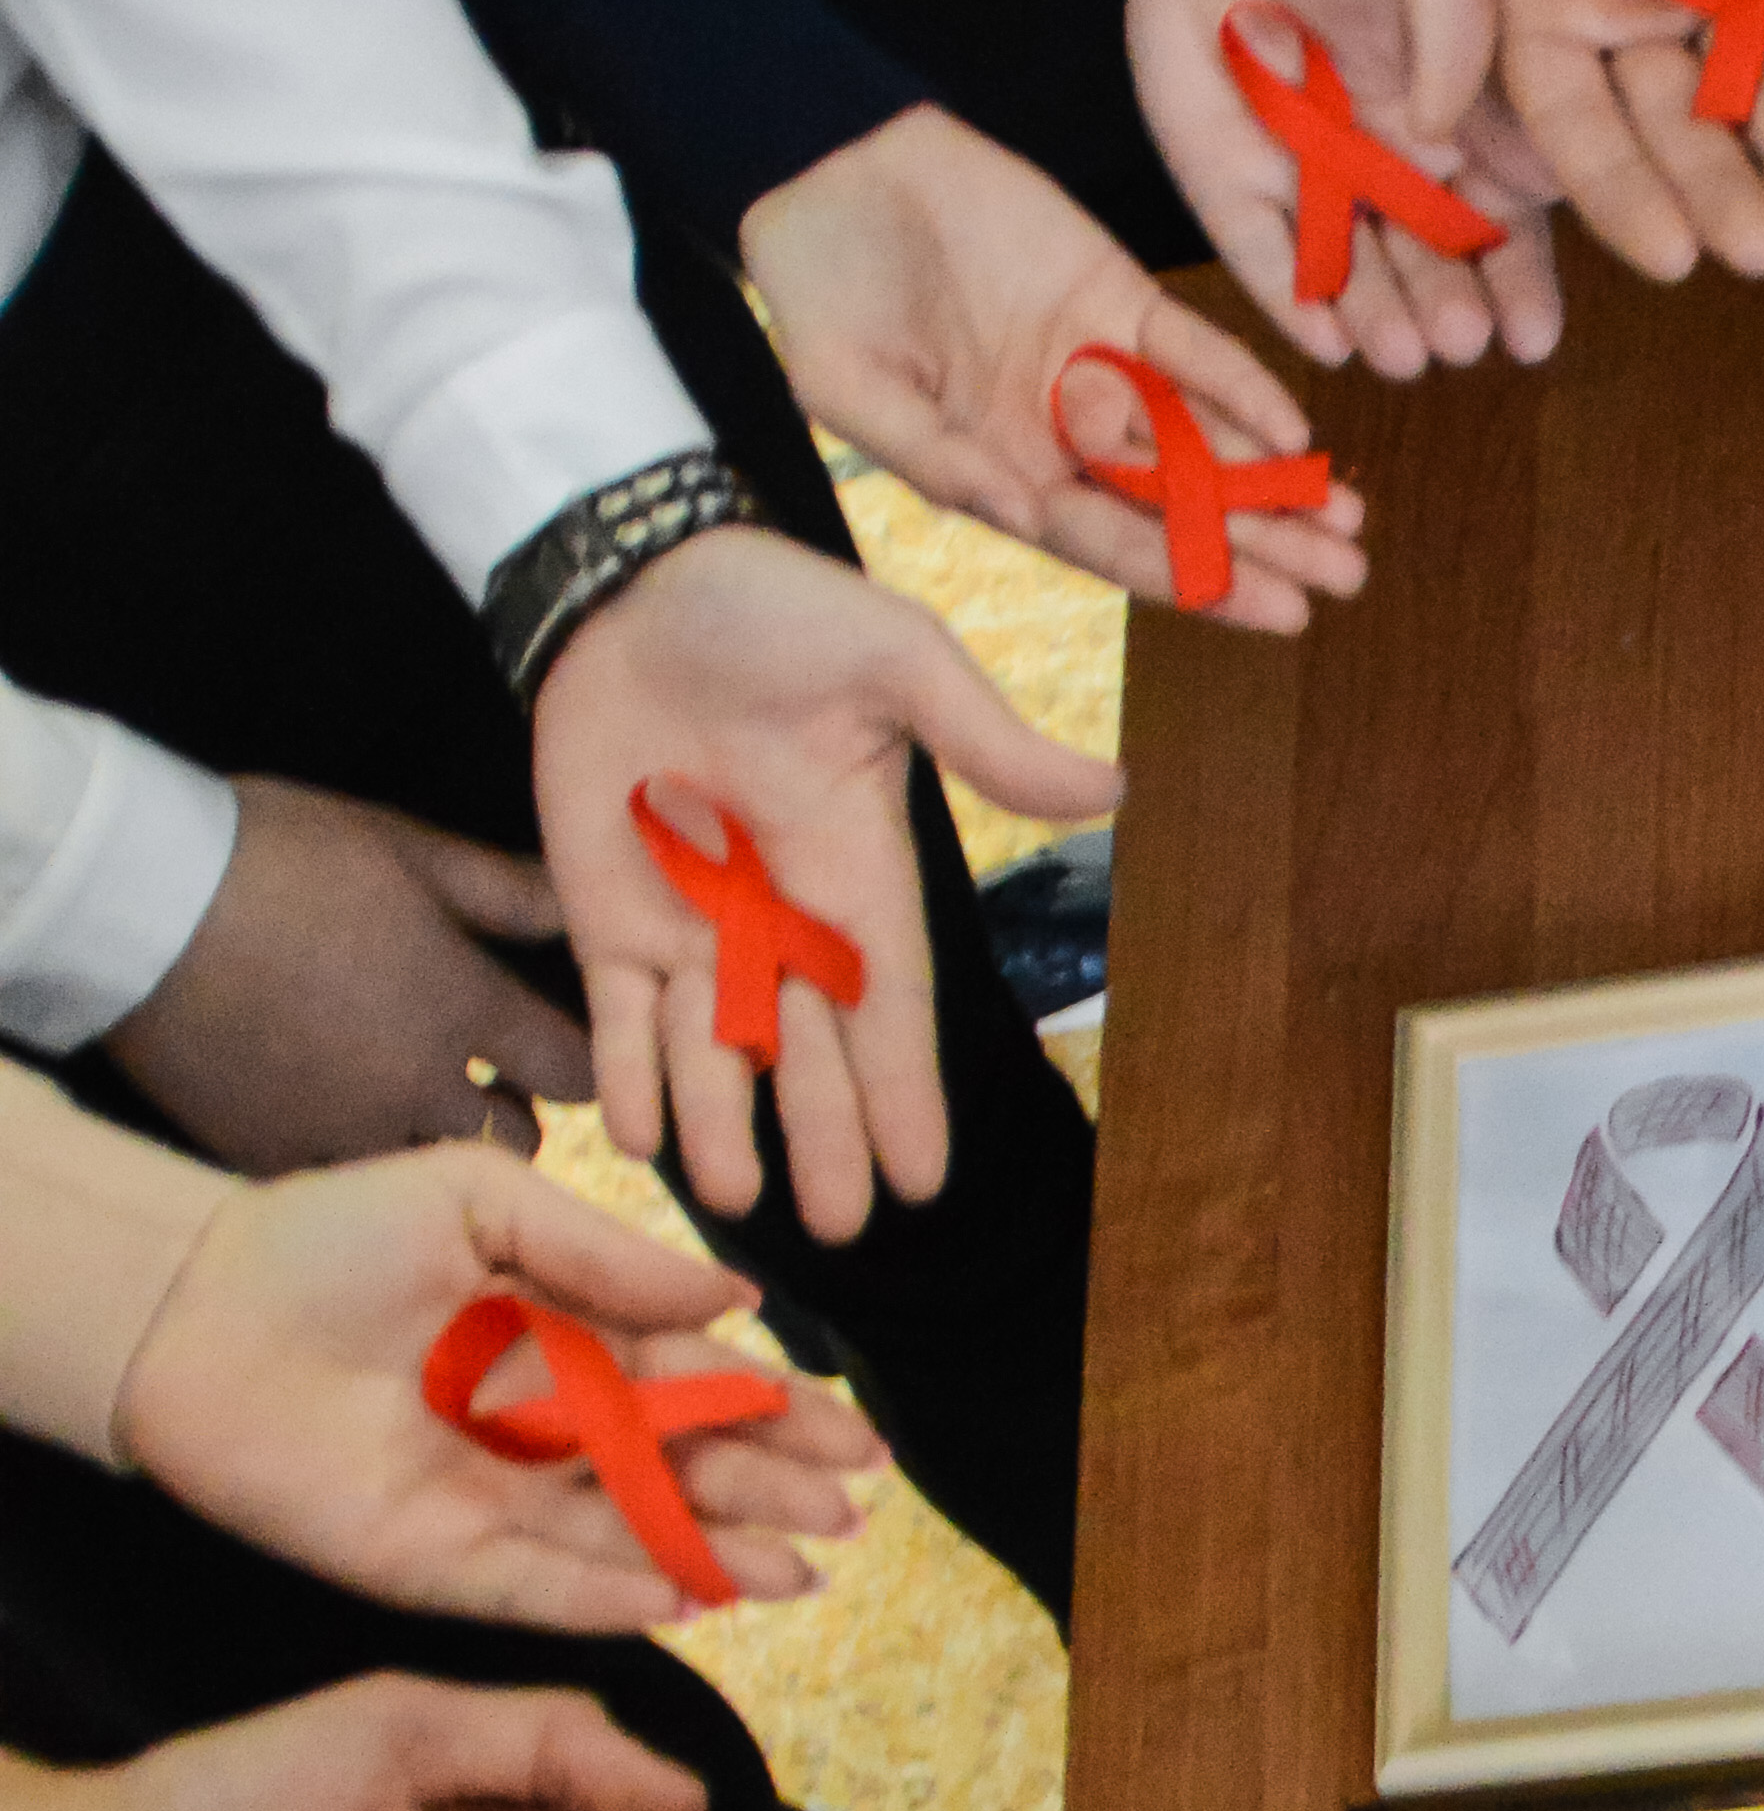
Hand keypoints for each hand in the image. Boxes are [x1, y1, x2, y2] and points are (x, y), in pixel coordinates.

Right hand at [103, 779, 586, 1172]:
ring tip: (409, 1102)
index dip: (584, 1060)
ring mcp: (344, 1132)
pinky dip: (359, 1163)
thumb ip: (506, 889)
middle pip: (518, 1141)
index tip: (562, 1048)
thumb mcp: (405, 849)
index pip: (578, 1070)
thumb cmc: (274, 857)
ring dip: (440, 1147)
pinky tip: (338, 1119)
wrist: (137, 903)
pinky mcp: (275, 1159)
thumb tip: (588, 906)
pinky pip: (349, 1186)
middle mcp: (416, 1086)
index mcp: (461, 1004)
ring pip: (434, 1175)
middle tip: (488, 1083)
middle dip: (516, 1114)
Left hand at [113, 1145, 881, 1628]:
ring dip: (716, 1561)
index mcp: (566, 1348)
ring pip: (629, 1544)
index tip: (855, 1441)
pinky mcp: (437, 1565)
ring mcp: (496, 1506)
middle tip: (852, 1517)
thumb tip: (734, 1299)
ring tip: (800, 1574)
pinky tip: (684, 1601)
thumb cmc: (327, 1236)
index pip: (696, 1391)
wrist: (191, 1305)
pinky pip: (539, 1593)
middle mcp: (545, 1436)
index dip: (778, 1416)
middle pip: (681, 1476)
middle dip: (770, 1497)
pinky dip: (609, 1601)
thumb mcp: (479, 1203)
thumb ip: (607, 1256)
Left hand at [531, 526, 1113, 1240]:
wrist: (633, 580)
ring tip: (734, 1198)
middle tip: (840, 1230)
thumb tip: (1111, 789)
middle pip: (810, 1055)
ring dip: (722, 1126)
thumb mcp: (896, 661)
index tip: (923, 1178)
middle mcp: (780, 921)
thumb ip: (985, 738)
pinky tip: (633, 1137)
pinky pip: (615, 1016)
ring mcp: (689, 925)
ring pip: (711, 1053)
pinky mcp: (604, 913)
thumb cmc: (773, 610)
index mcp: (860, 874)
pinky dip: (623, 1074)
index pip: (892, 1007)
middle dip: (825, 1139)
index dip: (906, 1093)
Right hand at [742, 105, 1361, 637]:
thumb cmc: (814, 294)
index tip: (1275, 614)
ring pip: (1201, 435)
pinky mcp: (1113, 292)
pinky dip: (1243, 384)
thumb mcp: (849, 387)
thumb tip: (1026, 518)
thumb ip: (938, 457)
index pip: (1114, 545)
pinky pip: (1191, 348)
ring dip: (1274, 479)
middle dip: (1262, 544)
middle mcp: (1059, 436)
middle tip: (1346, 581)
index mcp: (1001, 477)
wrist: (824, 172)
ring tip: (1350, 521)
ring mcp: (1094, 364)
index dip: (1195, 580)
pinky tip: (1298, 426)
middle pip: (1178, 505)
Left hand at [1123, 0, 1560, 380]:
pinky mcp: (1226, 176)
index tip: (1534, 339)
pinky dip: (1293, 297)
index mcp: (1448, 125)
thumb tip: (1535, 185)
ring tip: (1408, 355)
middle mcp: (1382, 164)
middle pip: (1420, 261)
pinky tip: (1328, 344)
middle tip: (1463, 343)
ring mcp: (1305, 175)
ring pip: (1348, 267)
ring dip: (1379, 315)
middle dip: (1443, 306)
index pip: (1491, 227)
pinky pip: (1261, 248)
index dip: (1514, 285)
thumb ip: (1488, 92)